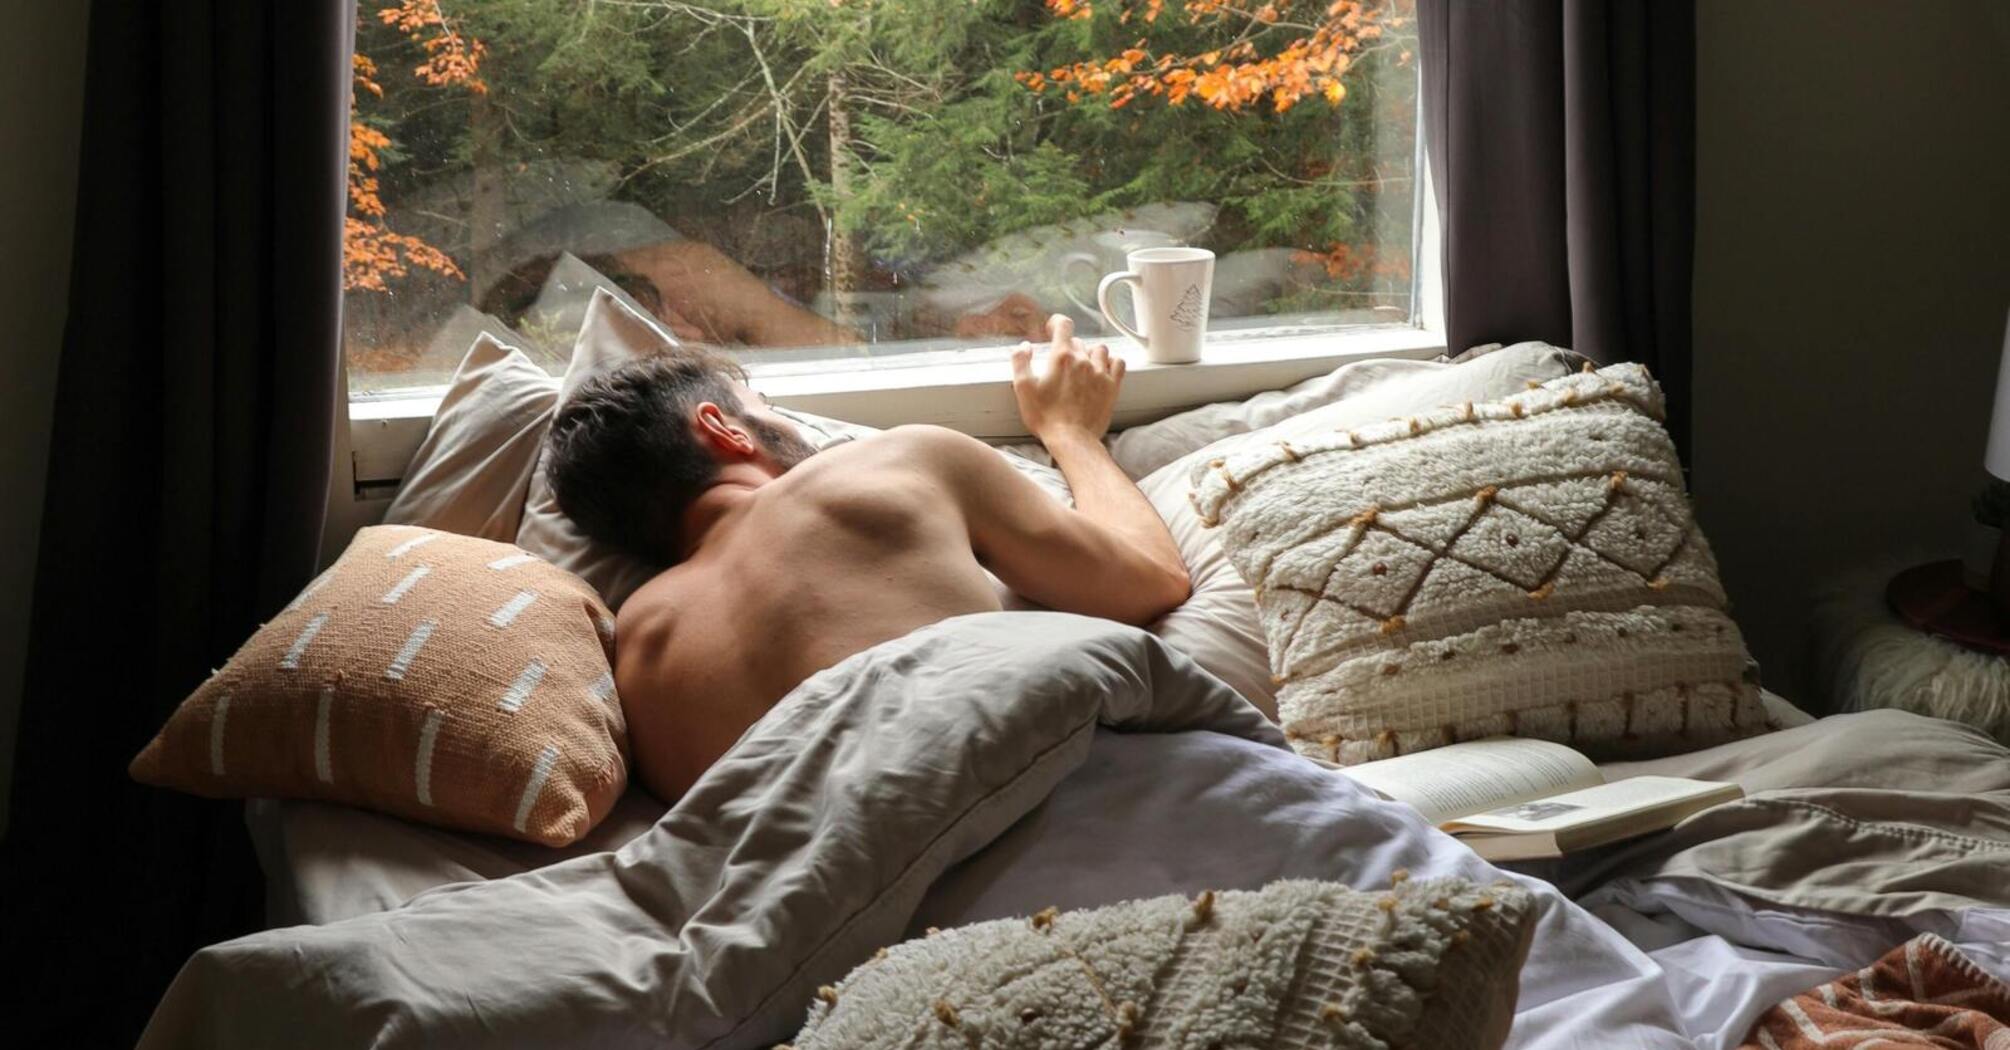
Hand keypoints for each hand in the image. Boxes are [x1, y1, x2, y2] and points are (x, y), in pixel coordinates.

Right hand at [1010, 314, 1124, 443]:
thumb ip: (1020, 362)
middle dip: (1068, 348)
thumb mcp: (1023, 388)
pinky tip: (1102, 370)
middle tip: (1060, 363)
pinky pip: (1118, 363)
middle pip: (1078, 342)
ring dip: (1090, 353)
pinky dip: (1110, 362)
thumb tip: (1023, 346)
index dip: (1057, 322)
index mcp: (1061, 357)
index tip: (1052, 329)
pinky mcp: (1112, 386)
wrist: (1072, 439)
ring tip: (1082, 366)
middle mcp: (1083, 360)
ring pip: (1099, 349)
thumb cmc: (1046, 417)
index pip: (1064, 325)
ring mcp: (1100, 372)